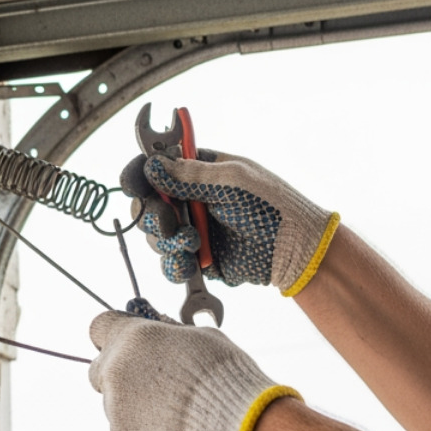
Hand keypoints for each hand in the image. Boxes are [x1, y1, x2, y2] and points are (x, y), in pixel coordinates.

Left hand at [89, 307, 299, 430]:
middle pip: (99, 369)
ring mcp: (114, 404)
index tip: (125, 344)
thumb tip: (165, 331)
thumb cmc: (224, 375)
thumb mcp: (200, 338)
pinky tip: (169, 429)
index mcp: (133, 337)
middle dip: (118, 374)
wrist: (234, 426)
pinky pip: (124, 428)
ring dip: (132, 404)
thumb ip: (170, 334)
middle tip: (150, 382)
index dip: (113, 335)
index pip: (99, 327)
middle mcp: (115, 368)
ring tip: (170, 412)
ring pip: (112, 402)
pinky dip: (140, 429)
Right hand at [143, 150, 338, 295]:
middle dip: (152, 214)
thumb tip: (153, 166)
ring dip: (166, 240)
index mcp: (199, 171)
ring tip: (193, 243)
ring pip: (154, 236)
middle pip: (147, 204)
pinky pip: (170, 263)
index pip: (156, 166)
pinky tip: (191, 262)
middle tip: (170, 222)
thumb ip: (190, 176)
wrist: (296, 251)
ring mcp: (192, 229)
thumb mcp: (233, 182)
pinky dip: (174, 264)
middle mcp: (190, 199)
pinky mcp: (197, 259)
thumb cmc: (272, 206)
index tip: (133, 184)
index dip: (140, 174)